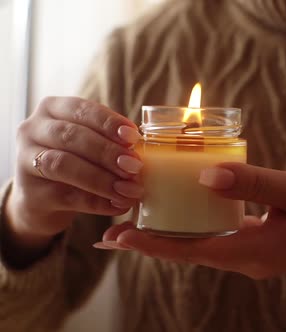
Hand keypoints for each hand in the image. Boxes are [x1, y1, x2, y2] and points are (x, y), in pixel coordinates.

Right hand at [4, 97, 143, 261]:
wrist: (44, 198)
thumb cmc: (78, 160)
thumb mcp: (91, 143)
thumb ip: (111, 140)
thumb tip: (141, 149)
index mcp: (52, 109)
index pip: (81, 109)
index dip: (108, 122)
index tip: (134, 136)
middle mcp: (32, 130)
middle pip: (72, 137)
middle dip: (108, 152)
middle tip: (135, 166)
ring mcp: (26, 161)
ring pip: (63, 165)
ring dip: (102, 178)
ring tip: (129, 190)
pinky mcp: (32, 194)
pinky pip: (67, 196)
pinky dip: (97, 202)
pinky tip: (119, 205)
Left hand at [97, 163, 285, 285]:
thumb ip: (253, 183)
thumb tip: (205, 176)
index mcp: (256, 250)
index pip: (192, 250)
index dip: (153, 244)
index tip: (118, 238)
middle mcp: (249, 260)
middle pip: (190, 250)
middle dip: (154, 238)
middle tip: (117, 224)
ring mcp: (255, 256)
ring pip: (204, 244)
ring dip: (174, 231)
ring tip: (143, 214)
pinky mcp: (261, 245)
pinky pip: (221, 236)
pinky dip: (199, 224)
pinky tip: (189, 207)